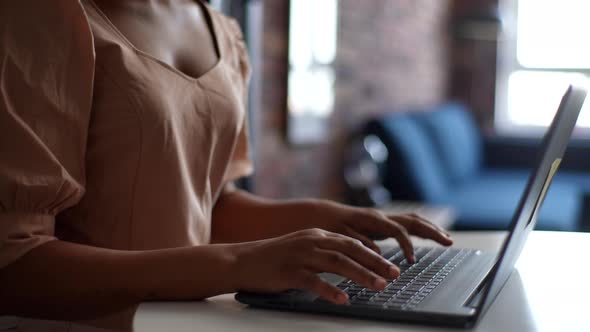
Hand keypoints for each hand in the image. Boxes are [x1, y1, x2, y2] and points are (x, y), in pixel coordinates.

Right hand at [230, 228, 399, 303]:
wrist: (243, 261)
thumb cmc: (275, 258)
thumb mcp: (302, 248)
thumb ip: (325, 251)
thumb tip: (352, 262)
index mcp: (316, 235)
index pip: (352, 242)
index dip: (374, 255)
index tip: (391, 266)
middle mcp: (311, 242)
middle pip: (350, 251)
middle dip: (375, 263)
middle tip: (394, 275)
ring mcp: (300, 256)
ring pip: (337, 263)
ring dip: (361, 275)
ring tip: (379, 286)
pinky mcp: (289, 273)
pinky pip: (313, 282)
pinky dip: (330, 290)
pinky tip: (343, 299)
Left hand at [306, 201, 452, 262]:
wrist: (323, 215)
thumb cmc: (330, 225)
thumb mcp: (340, 235)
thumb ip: (358, 242)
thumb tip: (377, 254)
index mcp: (372, 219)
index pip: (397, 230)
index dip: (407, 244)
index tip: (412, 260)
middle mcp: (381, 216)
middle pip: (412, 220)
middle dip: (431, 231)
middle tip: (448, 242)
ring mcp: (384, 219)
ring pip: (413, 220)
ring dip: (431, 229)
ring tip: (447, 240)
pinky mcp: (384, 224)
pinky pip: (408, 225)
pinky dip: (421, 230)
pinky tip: (431, 237)